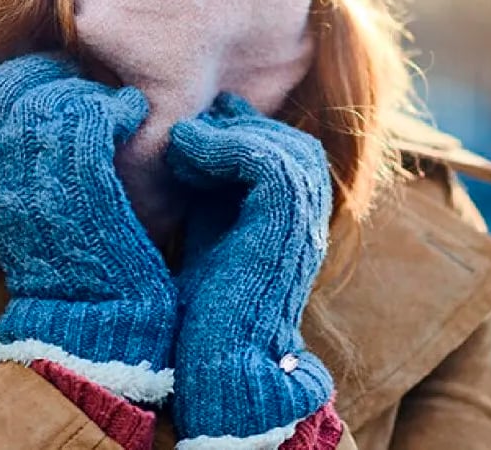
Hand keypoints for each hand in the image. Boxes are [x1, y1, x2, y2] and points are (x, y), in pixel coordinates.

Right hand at [0, 52, 175, 403]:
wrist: (84, 310)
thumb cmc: (54, 251)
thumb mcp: (5, 199)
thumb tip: (15, 86)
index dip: (15, 74)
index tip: (47, 79)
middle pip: (15, 81)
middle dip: (52, 73)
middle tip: (83, 84)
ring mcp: (32, 169)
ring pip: (58, 93)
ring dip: (90, 92)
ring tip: (110, 107)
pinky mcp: (80, 176)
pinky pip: (96, 112)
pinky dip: (119, 106)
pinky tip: (130, 114)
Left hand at [166, 91, 334, 444]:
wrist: (216, 361)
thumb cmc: (202, 310)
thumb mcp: (207, 233)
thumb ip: (210, 194)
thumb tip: (190, 144)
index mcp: (293, 223)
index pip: (286, 155)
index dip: (242, 132)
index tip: (195, 128)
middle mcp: (308, 221)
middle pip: (291, 145)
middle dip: (241, 128)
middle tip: (192, 128)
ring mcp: (305, 222)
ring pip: (284, 146)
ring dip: (229, 135)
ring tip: (183, 141)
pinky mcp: (287, 224)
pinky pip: (267, 160)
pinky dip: (224, 146)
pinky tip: (186, 151)